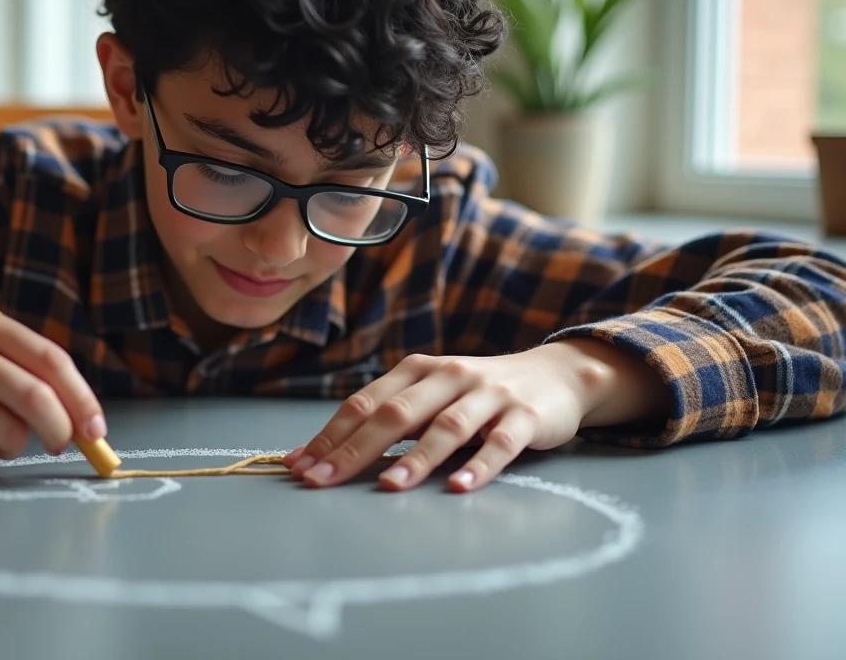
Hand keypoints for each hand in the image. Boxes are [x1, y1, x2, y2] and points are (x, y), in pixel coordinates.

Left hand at [284, 339, 667, 492]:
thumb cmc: (479, 393)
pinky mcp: (525, 416)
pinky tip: (460, 487)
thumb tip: (327, 454)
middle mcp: (449, 376)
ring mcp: (488, 394)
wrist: (557, 375)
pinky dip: (480, 465)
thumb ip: (389, 419)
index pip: (365, 404)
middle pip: (396, 414)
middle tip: (324, 480)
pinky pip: (501, 443)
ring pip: (447, 427)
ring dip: (416, 459)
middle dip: (355, 449)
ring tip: (389, 486)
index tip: (300, 466)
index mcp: (417, 370)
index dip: (330, 435)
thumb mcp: (432, 395)